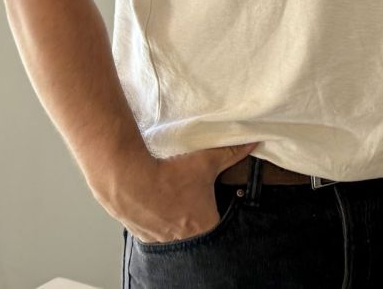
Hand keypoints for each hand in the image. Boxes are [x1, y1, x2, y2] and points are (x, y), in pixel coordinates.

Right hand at [104, 142, 255, 243]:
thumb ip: (232, 152)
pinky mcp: (142, 236)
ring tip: (172, 196)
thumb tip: (252, 143)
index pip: (218, 219)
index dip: (216, 206)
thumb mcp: (207, 160)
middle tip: (190, 193)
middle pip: (196, 226)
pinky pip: (154, 230)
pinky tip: (155, 203)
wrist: (130, 180)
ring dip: (174, 216)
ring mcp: (161, 239)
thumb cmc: (171, 173)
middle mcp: (183, 238)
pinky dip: (156, 219)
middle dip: (195, 211)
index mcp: (204, 225)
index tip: (211, 195)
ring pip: (173, 229)